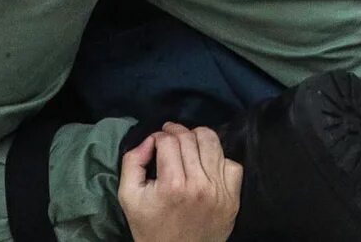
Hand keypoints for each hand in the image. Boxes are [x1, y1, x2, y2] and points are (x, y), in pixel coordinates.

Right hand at [117, 125, 242, 241]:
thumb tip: (149, 140)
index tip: (155, 141)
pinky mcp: (232, 199)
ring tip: (189, 143)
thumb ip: (132, 162)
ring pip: (213, 144)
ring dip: (198, 138)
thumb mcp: (128, 197)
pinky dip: (219, 160)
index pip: (168, 141)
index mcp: (172, 185)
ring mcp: (219, 191)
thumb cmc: (150, 228)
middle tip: (169, 137)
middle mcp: (199, 185)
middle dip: (176, 132)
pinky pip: (232, 165)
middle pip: (190, 138)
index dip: (159, 136)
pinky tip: (207, 166)